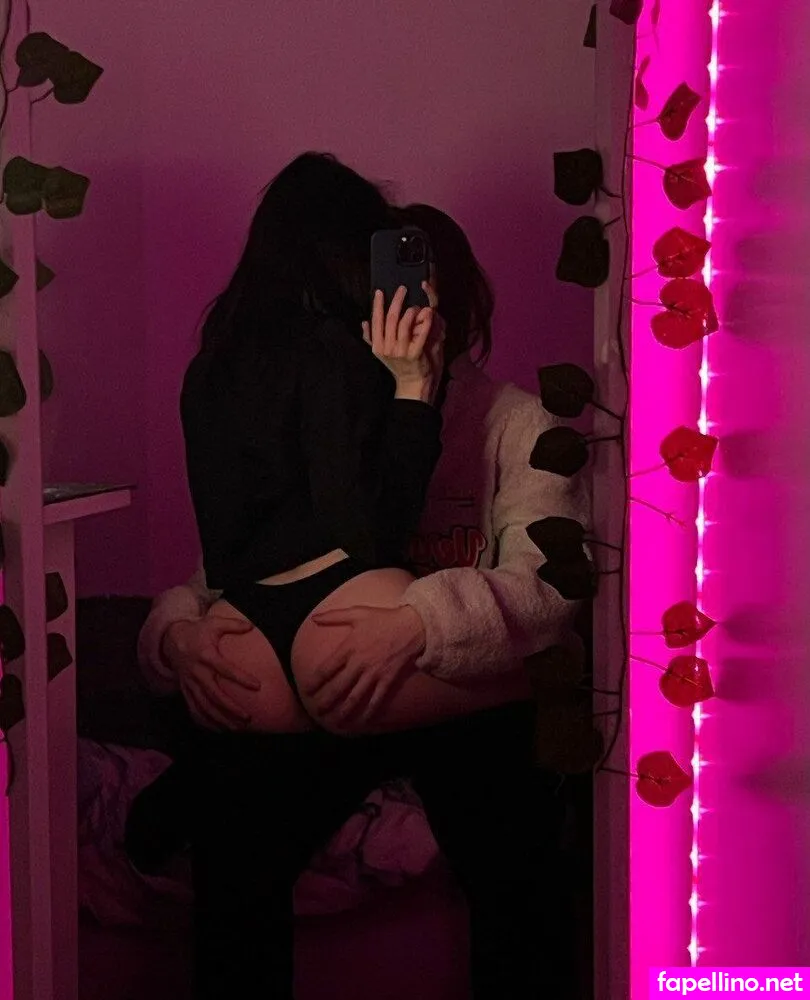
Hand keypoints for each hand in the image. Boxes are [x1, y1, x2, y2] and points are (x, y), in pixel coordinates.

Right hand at [162, 617, 259, 729]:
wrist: (171, 639)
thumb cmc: (198, 631)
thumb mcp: (213, 622)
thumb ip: (233, 625)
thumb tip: (251, 626)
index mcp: (206, 656)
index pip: (225, 669)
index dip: (241, 678)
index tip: (258, 686)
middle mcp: (197, 672)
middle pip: (214, 695)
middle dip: (230, 708)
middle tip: (247, 718)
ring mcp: (189, 683)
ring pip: (204, 706)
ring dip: (219, 719)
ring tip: (236, 728)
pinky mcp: (185, 689)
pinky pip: (193, 708)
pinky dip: (204, 721)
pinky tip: (218, 729)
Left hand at [302, 604, 426, 729]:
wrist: (412, 626)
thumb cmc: (383, 618)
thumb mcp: (357, 612)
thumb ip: (334, 616)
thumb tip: (314, 618)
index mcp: (349, 647)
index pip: (327, 669)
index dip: (315, 681)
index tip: (307, 690)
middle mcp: (359, 663)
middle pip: (338, 686)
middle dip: (326, 700)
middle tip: (317, 710)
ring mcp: (374, 673)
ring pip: (355, 696)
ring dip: (344, 710)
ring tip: (334, 721)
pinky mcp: (387, 679)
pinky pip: (377, 699)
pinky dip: (369, 711)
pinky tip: (362, 721)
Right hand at [363, 283, 438, 399]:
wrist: (411, 384)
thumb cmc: (398, 366)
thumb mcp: (380, 353)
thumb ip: (370, 338)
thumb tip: (364, 322)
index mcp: (377, 346)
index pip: (376, 321)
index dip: (378, 305)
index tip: (380, 291)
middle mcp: (387, 348)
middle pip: (390, 319)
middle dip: (396, 301)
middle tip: (402, 289)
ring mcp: (401, 352)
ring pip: (403, 325)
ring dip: (410, 311)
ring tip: (415, 304)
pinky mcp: (415, 355)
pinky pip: (420, 335)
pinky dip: (424, 322)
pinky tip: (427, 313)